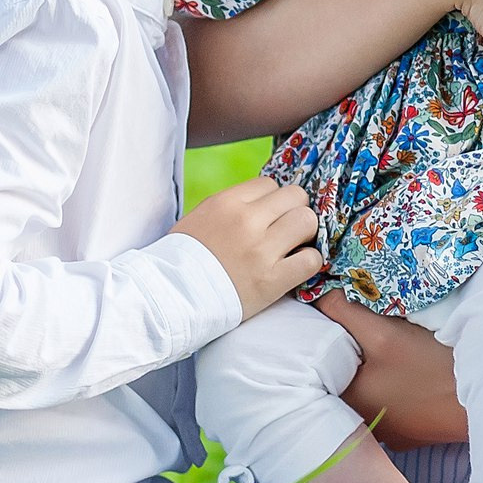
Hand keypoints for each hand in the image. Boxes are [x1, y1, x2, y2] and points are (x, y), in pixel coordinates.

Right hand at [170, 177, 323, 318]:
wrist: (171, 298)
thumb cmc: (183, 259)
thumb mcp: (201, 217)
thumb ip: (233, 206)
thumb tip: (264, 199)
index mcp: (227, 202)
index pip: (270, 184)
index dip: (273, 200)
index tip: (269, 216)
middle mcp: (246, 221)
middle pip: (296, 196)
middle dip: (294, 211)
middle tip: (287, 230)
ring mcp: (261, 250)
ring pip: (307, 221)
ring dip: (305, 234)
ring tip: (293, 246)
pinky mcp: (272, 280)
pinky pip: (311, 259)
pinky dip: (308, 262)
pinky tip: (295, 268)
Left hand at [316, 294, 468, 447]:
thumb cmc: (430, 367)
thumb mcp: (383, 333)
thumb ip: (345, 312)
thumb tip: (316, 295)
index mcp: (349, 400)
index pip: (323, 364)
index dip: (329, 336)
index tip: (341, 317)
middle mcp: (365, 424)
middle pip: (349, 378)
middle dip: (353, 353)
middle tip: (367, 327)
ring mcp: (391, 432)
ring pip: (372, 391)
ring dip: (376, 371)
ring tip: (389, 347)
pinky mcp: (412, 432)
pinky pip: (393, 403)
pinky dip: (396, 386)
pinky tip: (410, 370)